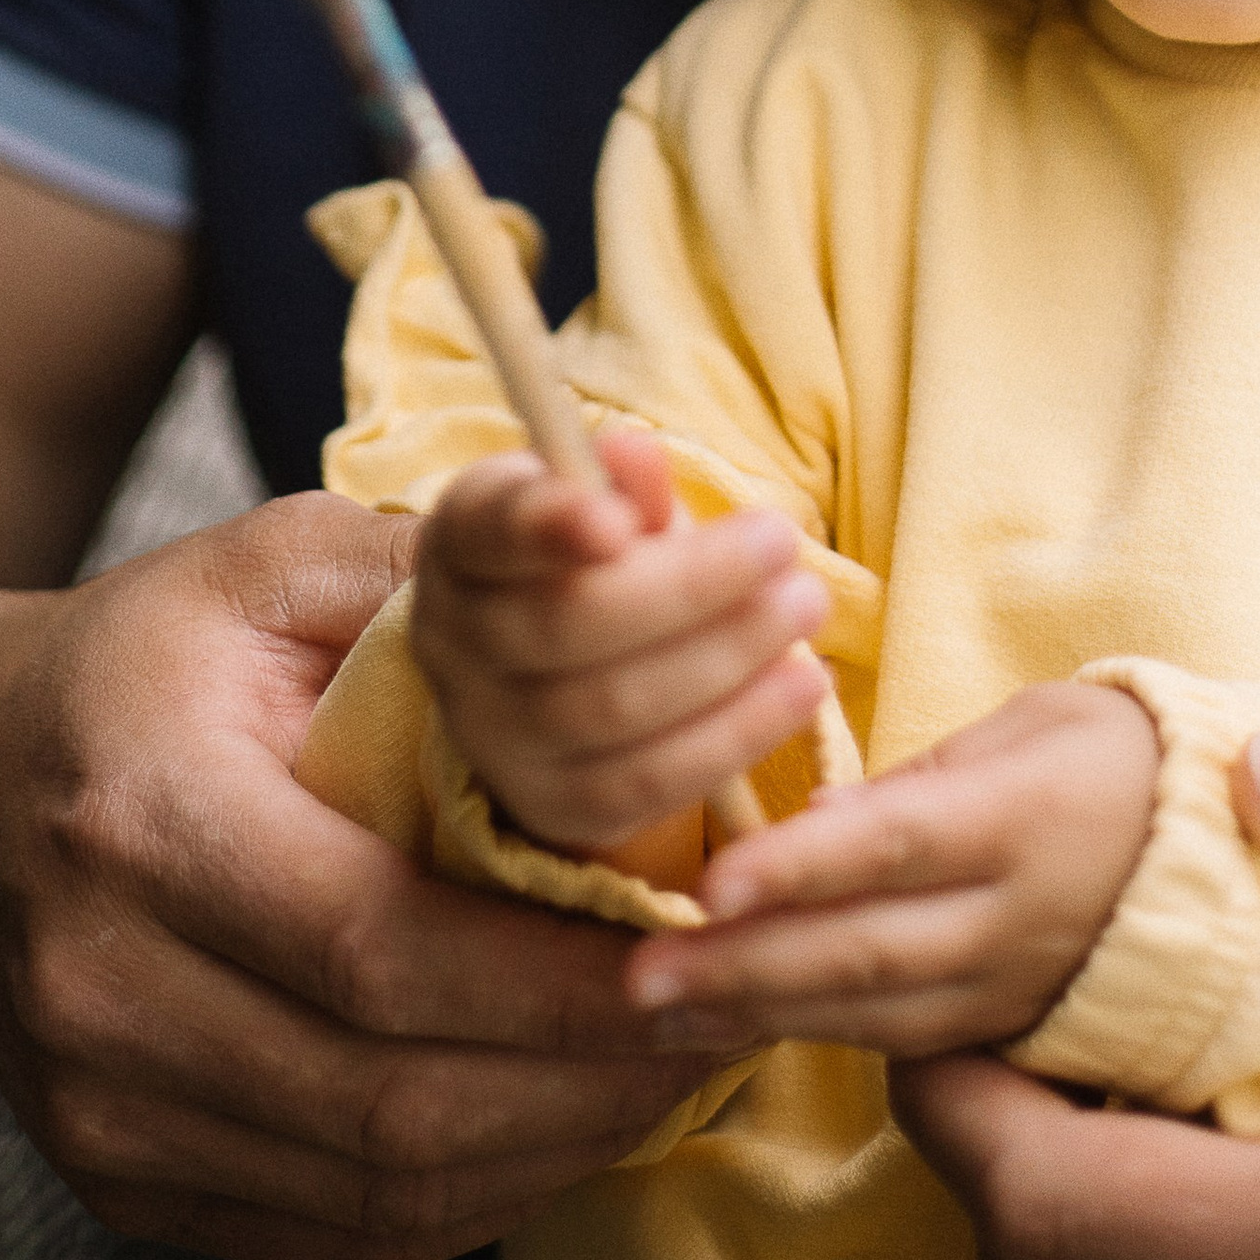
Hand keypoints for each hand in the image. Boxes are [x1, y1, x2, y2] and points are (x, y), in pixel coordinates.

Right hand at [0, 491, 717, 1259]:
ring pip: (379, 1191)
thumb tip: (620, 542)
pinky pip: (340, 1239)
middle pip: (392, 1099)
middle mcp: (100, 990)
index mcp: (139, 817)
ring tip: (674, 1067)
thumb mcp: (265, 565)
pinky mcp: (124, 1187)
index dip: (557, 980)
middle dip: (590, 1076)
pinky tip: (559, 1116)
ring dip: (555, 1147)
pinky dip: (477, 1195)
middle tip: (727, 1012)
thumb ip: (437, 567)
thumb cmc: (133, 664)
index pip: (381, 949)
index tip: (697, 951)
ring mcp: (101, 1113)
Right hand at [408, 429, 829, 859]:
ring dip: (726, 660)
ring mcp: (494, 738)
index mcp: (461, 546)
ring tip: (805, 610)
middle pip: (567, 626)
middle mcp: (454, 647)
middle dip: (689, 587)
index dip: (550, 527)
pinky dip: (731, 736)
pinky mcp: (552, 806)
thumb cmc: (587, 558)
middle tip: (782, 545)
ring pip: (610, 710)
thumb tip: (636, 453)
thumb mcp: (598, 499)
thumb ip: (621, 482)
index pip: (493, 532)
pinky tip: (800, 687)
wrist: (551, 667)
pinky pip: (645, 784)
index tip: (620, 520)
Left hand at [625, 681, 1157, 1057]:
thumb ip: (918, 779)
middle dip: (745, 967)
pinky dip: (812, 1037)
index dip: (801, 870)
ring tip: (656, 1010)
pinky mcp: (1003, 1029)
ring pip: (872, 1015)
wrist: (1220, 850)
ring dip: (757, 1015)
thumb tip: (818, 826)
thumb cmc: (1104, 756)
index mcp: (1019, 820)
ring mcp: (1010, 988)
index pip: (894, 848)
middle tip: (638, 975)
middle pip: (867, 953)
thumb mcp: (1024, 726)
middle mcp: (1014, 919)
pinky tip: (730, 1030)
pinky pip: (899, 1044)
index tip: (711, 885)